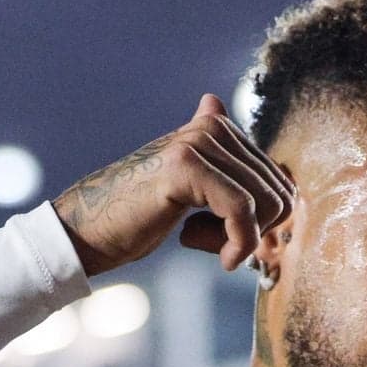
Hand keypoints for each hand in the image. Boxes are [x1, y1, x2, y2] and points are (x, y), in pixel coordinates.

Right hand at [53, 94, 294, 275]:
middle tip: (213, 244)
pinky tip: (211, 255)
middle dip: (254, 232)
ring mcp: (197, 143)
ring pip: (267, 204)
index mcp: (217, 127)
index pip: (280, 182)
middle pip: (280, 194)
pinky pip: (242, 212)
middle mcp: (211, 126)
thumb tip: (222, 112)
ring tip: (198, 241)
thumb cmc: (138, 217)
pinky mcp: (185, 167)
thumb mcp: (190, 189)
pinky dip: (237, 245)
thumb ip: (222, 164)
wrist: (86, 231)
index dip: (263, 224)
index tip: (229, 240)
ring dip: (240, 240)